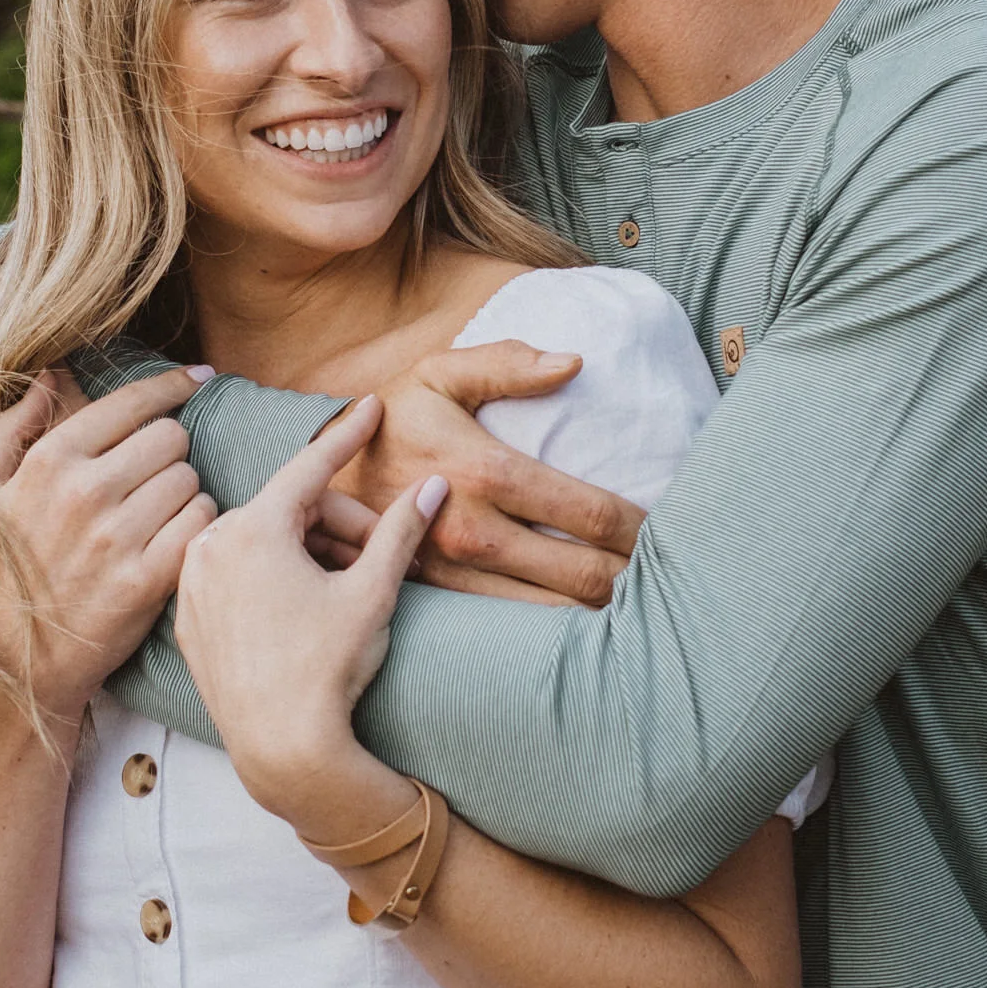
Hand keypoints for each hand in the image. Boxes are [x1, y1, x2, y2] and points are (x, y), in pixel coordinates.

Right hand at [0, 364, 217, 731]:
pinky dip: (198, 525)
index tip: (194, 379)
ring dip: (183, 491)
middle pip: (170, 438)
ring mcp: (116, 538)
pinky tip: (175, 537)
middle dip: (168, 451)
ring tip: (158, 513)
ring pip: (190, 479)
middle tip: (154, 476)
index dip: (170, 387)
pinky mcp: (145, 580)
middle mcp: (84, 492)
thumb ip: (11, 428)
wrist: (11, 663)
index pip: (132, 402)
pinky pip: (201, 523)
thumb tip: (48, 374)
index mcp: (48, 461)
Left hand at [175, 394, 446, 826]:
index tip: (370, 408)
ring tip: (346, 587)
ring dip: (308, 552)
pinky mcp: (188, 619)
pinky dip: (271, 578)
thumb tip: (433, 485)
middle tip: (380, 556)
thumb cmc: (328, 669)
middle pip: (289, 510)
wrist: (282, 751)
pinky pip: (234, 576)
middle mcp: (211, 546)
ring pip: (261, 542)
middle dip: (340, 525)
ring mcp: (193, 583)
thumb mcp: (372, 592)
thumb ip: (400, 531)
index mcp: (253, 529)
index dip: (347, 437)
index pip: (310, 466)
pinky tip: (305, 607)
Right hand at [334, 341, 646, 605]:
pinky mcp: (440, 597)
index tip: (669, 527)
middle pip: (578, 572)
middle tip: (671, 573)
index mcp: (482, 470)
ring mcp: (454, 572)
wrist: (315, 475)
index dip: (637, 525)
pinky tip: (586, 621)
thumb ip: (507, 363)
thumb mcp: (438, 372)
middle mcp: (472, 529)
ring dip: (601, 609)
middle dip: (632, 577)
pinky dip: (557, 626)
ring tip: (640, 602)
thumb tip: (574, 362)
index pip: (584, 510)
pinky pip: (512, 623)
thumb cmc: (391, 416)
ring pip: (550, 611)